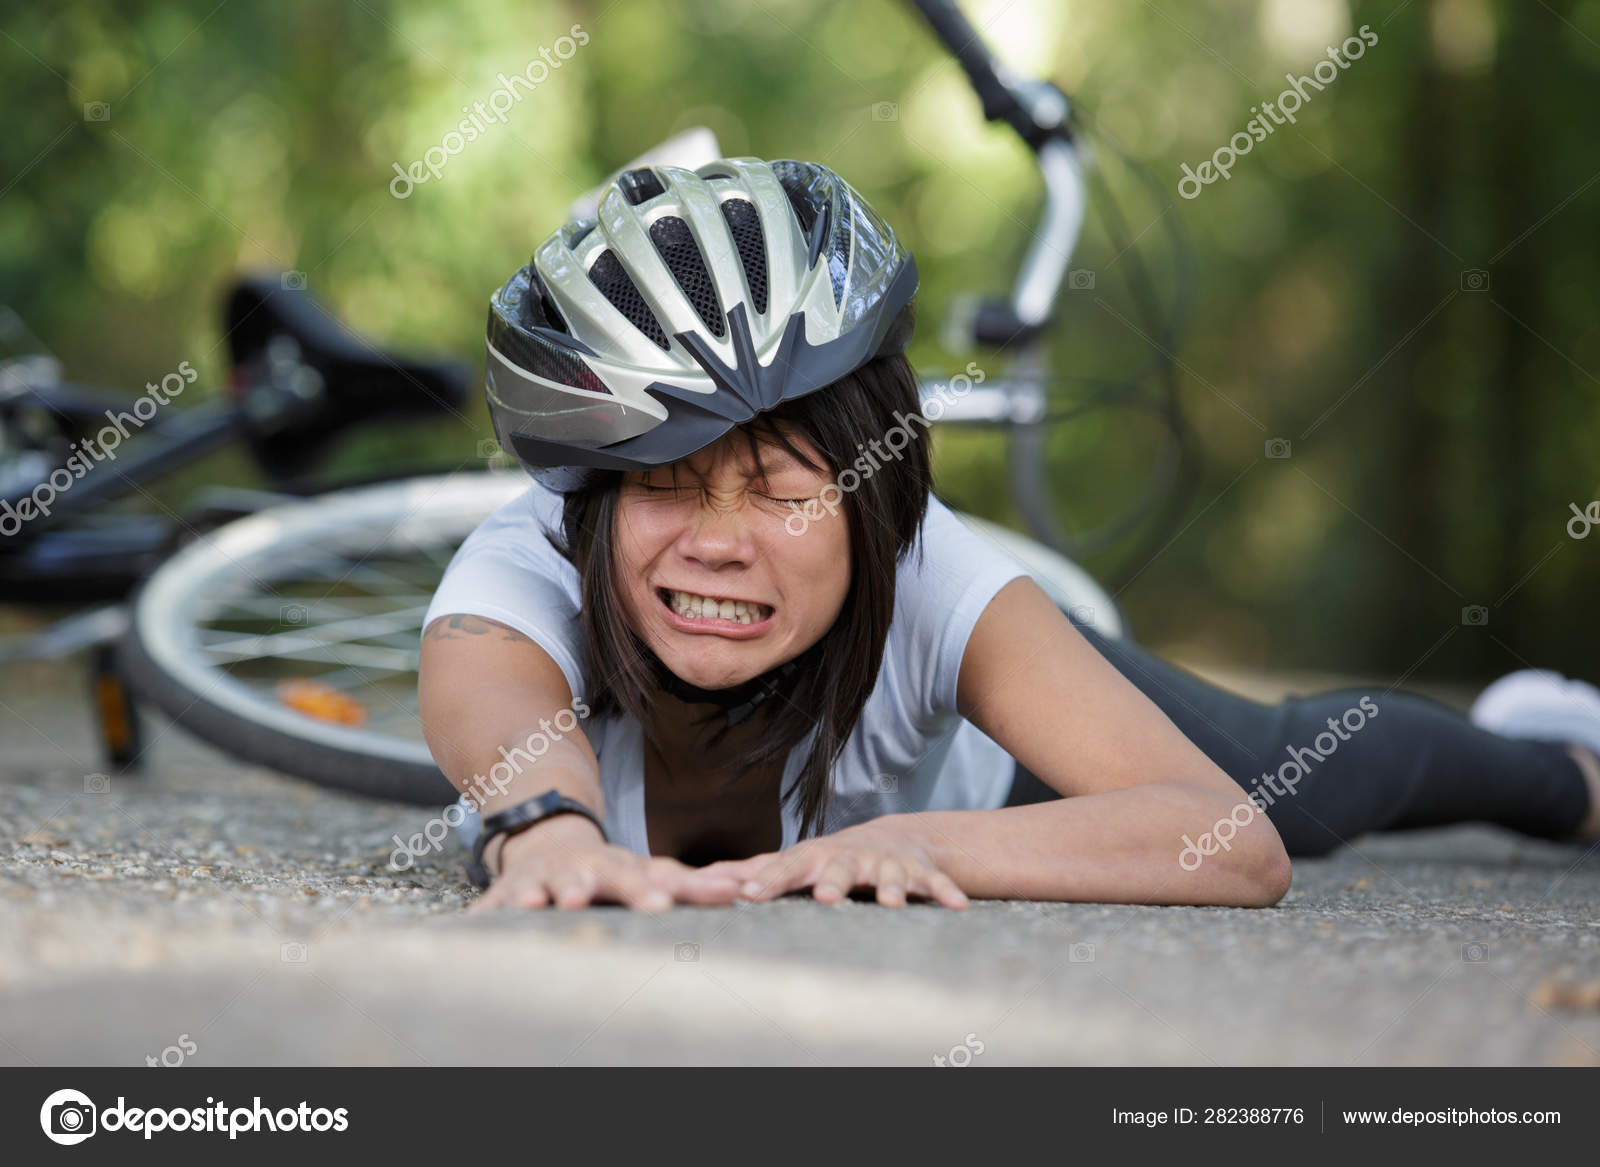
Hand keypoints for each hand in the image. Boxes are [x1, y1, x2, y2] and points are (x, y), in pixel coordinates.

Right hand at [466, 815, 742, 912]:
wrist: (551, 846)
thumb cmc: (611, 873)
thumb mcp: (651, 875)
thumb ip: (695, 886)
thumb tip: (743, 888)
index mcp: (623, 869)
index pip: (648, 880)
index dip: (656, 890)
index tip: (668, 903)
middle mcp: (587, 870)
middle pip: (607, 878)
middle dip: (623, 889)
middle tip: (640, 902)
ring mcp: (548, 878)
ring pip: (555, 884)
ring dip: (559, 891)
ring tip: (562, 901)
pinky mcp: (511, 891)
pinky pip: (499, 902)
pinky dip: (493, 910)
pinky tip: (484, 921)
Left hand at [697, 817, 969, 908]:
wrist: (891, 839)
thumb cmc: (828, 859)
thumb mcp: (792, 862)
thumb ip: (751, 872)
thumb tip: (699, 878)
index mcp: (813, 858)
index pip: (784, 868)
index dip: (766, 881)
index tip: (747, 896)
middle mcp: (848, 858)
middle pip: (837, 869)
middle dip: (831, 882)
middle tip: (825, 898)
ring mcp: (884, 863)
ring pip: (886, 875)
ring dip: (889, 888)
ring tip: (890, 902)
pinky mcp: (918, 872)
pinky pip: (933, 882)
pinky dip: (944, 893)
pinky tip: (958, 908)